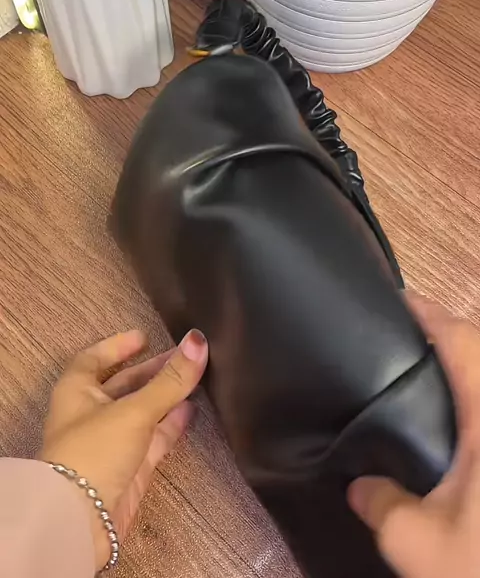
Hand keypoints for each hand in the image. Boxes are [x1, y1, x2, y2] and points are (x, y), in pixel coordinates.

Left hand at [39, 328, 207, 571]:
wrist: (83, 521)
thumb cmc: (95, 451)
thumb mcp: (134, 409)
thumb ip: (170, 380)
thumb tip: (198, 340)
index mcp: (76, 391)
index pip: (94, 359)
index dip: (117, 346)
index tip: (146, 337)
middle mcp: (91, 414)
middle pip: (124, 384)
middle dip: (153, 370)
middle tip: (184, 355)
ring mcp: (112, 441)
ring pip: (143, 410)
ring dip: (166, 395)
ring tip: (197, 377)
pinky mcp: (131, 466)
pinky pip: (155, 437)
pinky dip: (172, 423)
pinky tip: (193, 410)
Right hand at [348, 293, 479, 577]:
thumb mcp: (419, 545)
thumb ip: (383, 507)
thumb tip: (360, 487)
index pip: (463, 344)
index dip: (432, 315)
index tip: (400, 299)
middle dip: (452, 335)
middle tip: (406, 338)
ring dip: (469, 368)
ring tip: (429, 375)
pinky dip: (476, 399)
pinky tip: (460, 426)